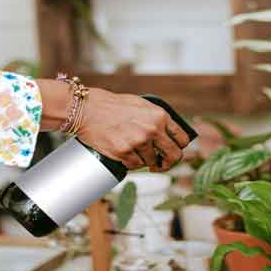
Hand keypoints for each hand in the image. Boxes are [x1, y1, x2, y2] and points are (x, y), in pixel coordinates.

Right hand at [75, 88, 192, 171]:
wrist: (87, 109)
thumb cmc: (112, 105)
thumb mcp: (141, 105)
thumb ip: (157, 118)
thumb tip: (169, 135)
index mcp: (160, 116)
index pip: (183, 139)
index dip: (179, 148)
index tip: (173, 151)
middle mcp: (152, 129)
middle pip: (174, 156)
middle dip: (168, 162)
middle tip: (160, 164)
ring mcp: (138, 142)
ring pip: (151, 162)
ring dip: (143, 160)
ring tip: (132, 149)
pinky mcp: (124, 153)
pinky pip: (135, 166)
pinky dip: (130, 162)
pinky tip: (123, 152)